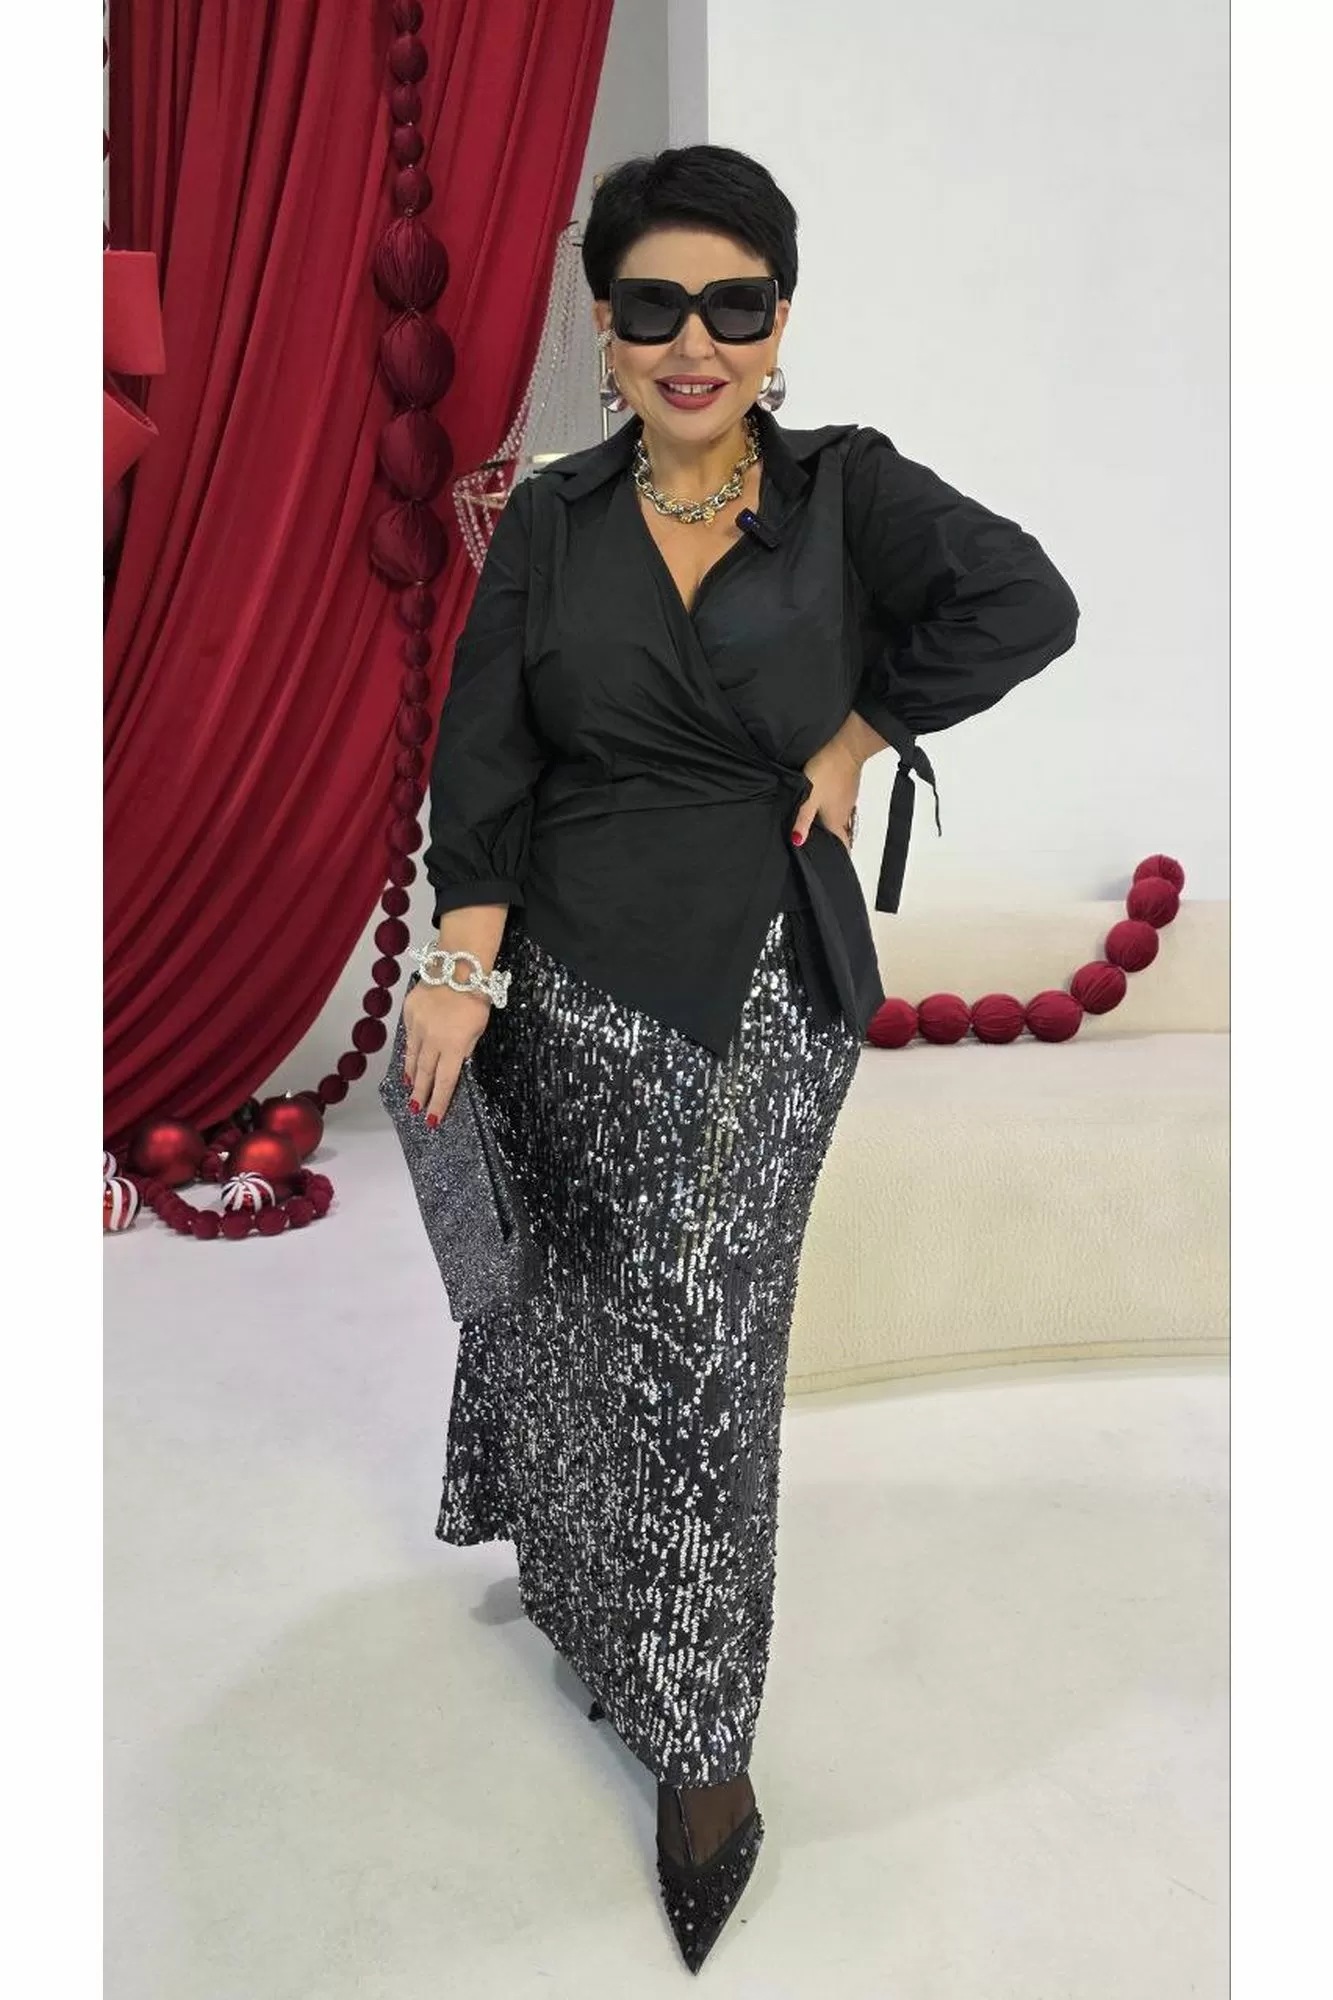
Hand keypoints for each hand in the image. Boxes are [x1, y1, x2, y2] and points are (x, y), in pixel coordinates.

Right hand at [402, 979, 492, 1126]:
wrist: (457, 967)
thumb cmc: (476, 997)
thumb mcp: (479, 1028)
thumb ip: (466, 1048)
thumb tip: (456, 1063)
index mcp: (454, 1046)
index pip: (445, 1081)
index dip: (439, 1102)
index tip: (432, 1119)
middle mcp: (433, 1040)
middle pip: (425, 1073)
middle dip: (421, 1094)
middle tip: (415, 1110)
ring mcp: (418, 1026)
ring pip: (412, 1056)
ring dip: (411, 1075)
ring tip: (409, 1090)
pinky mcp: (409, 1012)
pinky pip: (408, 1036)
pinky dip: (408, 1051)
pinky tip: (407, 1060)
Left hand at [791, 736, 862, 852]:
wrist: (846, 747)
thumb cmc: (826, 773)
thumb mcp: (809, 798)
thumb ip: (802, 820)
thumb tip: (798, 842)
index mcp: (836, 821)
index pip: (843, 846)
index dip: (838, 857)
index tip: (833, 865)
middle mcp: (844, 814)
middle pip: (841, 834)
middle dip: (833, 843)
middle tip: (821, 849)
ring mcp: (847, 801)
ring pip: (841, 820)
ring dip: (833, 827)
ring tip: (818, 830)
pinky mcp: (847, 788)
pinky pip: (841, 806)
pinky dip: (833, 812)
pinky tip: (823, 807)